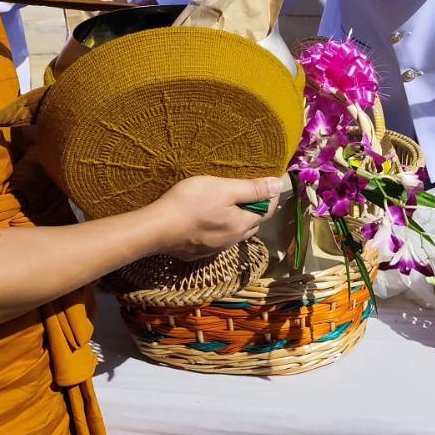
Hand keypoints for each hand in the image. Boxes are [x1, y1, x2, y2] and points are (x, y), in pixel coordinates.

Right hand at [144, 174, 288, 261]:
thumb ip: (252, 189)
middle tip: (250, 192)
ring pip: (235, 233)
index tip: (271, 182)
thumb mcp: (223, 188)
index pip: (267, 210)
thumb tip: (278, 186)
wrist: (155, 229)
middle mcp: (232, 241)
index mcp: (242, 225)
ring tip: (230, 205)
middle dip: (255, 208)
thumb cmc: (190, 203)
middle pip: (252, 223)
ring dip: (238, 220)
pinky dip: (221, 228)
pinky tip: (209, 219)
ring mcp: (214, 249)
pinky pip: (217, 239)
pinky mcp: (198, 252)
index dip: (271, 195)